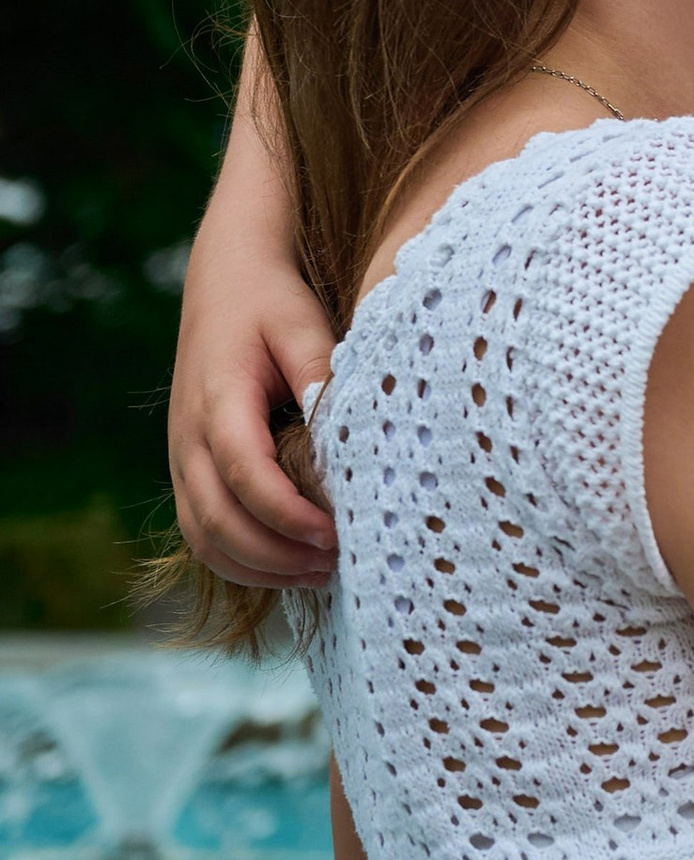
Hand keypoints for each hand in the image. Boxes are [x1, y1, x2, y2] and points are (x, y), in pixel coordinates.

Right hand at [169, 244, 339, 588]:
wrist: (224, 284)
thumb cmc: (271, 304)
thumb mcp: (301, 325)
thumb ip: (321, 376)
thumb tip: (345, 438)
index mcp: (218, 401)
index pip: (244, 474)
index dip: (287, 515)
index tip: (335, 535)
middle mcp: (189, 439)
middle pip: (219, 521)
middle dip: (277, 555)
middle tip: (337, 564)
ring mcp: (182, 459)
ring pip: (204, 538)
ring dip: (258, 568)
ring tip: (319, 574)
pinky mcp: (188, 471)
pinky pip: (201, 533)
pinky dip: (240, 561)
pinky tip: (289, 565)